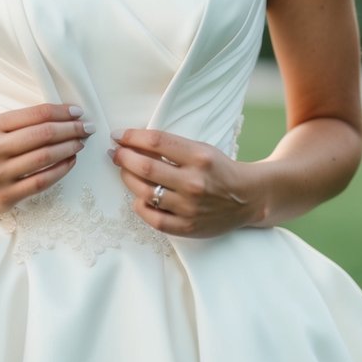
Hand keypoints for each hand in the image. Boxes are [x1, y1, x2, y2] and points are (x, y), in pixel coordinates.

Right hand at [0, 103, 92, 214]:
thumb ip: (21, 121)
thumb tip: (62, 115)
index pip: (36, 115)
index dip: (62, 112)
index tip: (79, 111)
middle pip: (43, 135)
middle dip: (71, 129)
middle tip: (88, 127)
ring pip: (44, 158)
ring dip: (69, 148)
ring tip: (81, 143)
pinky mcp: (4, 198)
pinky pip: (40, 183)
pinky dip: (60, 171)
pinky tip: (70, 162)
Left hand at [109, 128, 261, 237]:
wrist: (247, 198)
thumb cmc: (219, 169)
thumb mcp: (201, 149)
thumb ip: (171, 147)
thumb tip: (134, 141)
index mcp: (199, 156)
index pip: (156, 141)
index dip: (132, 137)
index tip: (119, 135)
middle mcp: (194, 182)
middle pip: (146, 167)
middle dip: (123, 157)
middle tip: (114, 152)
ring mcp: (190, 207)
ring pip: (146, 192)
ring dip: (127, 179)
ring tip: (124, 171)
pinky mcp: (188, 226)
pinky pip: (154, 218)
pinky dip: (140, 206)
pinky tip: (137, 197)